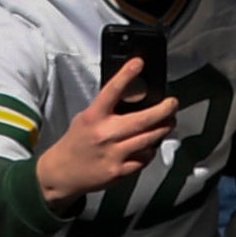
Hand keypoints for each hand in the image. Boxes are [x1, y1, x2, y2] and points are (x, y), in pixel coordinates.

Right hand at [35, 58, 183, 209]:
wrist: (63, 173)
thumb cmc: (76, 143)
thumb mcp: (85, 119)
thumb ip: (106, 110)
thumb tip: (131, 100)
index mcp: (94, 117)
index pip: (112, 91)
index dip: (126, 75)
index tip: (138, 63)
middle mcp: (105, 134)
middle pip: (142, 120)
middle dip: (163, 111)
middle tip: (172, 104)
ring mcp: (113, 154)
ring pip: (148, 140)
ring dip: (162, 130)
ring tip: (168, 122)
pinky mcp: (119, 171)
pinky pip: (144, 159)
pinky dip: (150, 151)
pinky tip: (150, 145)